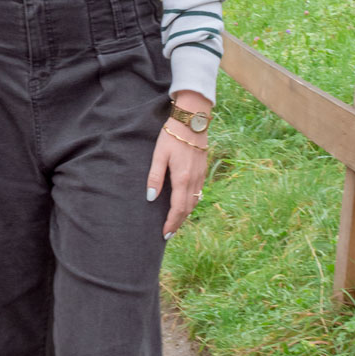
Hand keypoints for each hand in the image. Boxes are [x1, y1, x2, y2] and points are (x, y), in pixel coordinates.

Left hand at [146, 124, 208, 239]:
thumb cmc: (172, 136)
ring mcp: (201, 176)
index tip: (165, 234)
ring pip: (195, 202)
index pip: (178, 208)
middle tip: (168, 234)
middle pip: (188, 209)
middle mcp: (194, 180)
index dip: (171, 223)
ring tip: (175, 222)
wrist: (192, 121)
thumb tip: (150, 198)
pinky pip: (199, 193)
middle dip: (178, 223)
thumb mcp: (159, 155)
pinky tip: (185, 204)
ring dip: (185, 214)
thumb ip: (155, 177)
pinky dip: (191, 204)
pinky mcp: (203, 171)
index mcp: (182, 178)